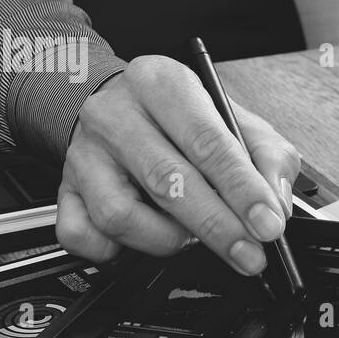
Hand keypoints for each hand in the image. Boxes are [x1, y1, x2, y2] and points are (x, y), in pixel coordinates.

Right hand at [56, 55, 299, 273]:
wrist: (123, 106)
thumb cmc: (182, 118)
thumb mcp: (237, 118)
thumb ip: (268, 156)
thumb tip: (275, 204)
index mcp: (162, 84)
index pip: (207, 142)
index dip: (242, 190)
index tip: (267, 225)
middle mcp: (115, 115)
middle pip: (167, 181)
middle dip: (216, 227)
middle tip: (249, 254)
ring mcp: (83, 155)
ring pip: (120, 216)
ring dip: (166, 239)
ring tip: (190, 235)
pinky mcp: (64, 190)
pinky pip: (82, 236)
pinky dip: (116, 251)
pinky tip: (143, 238)